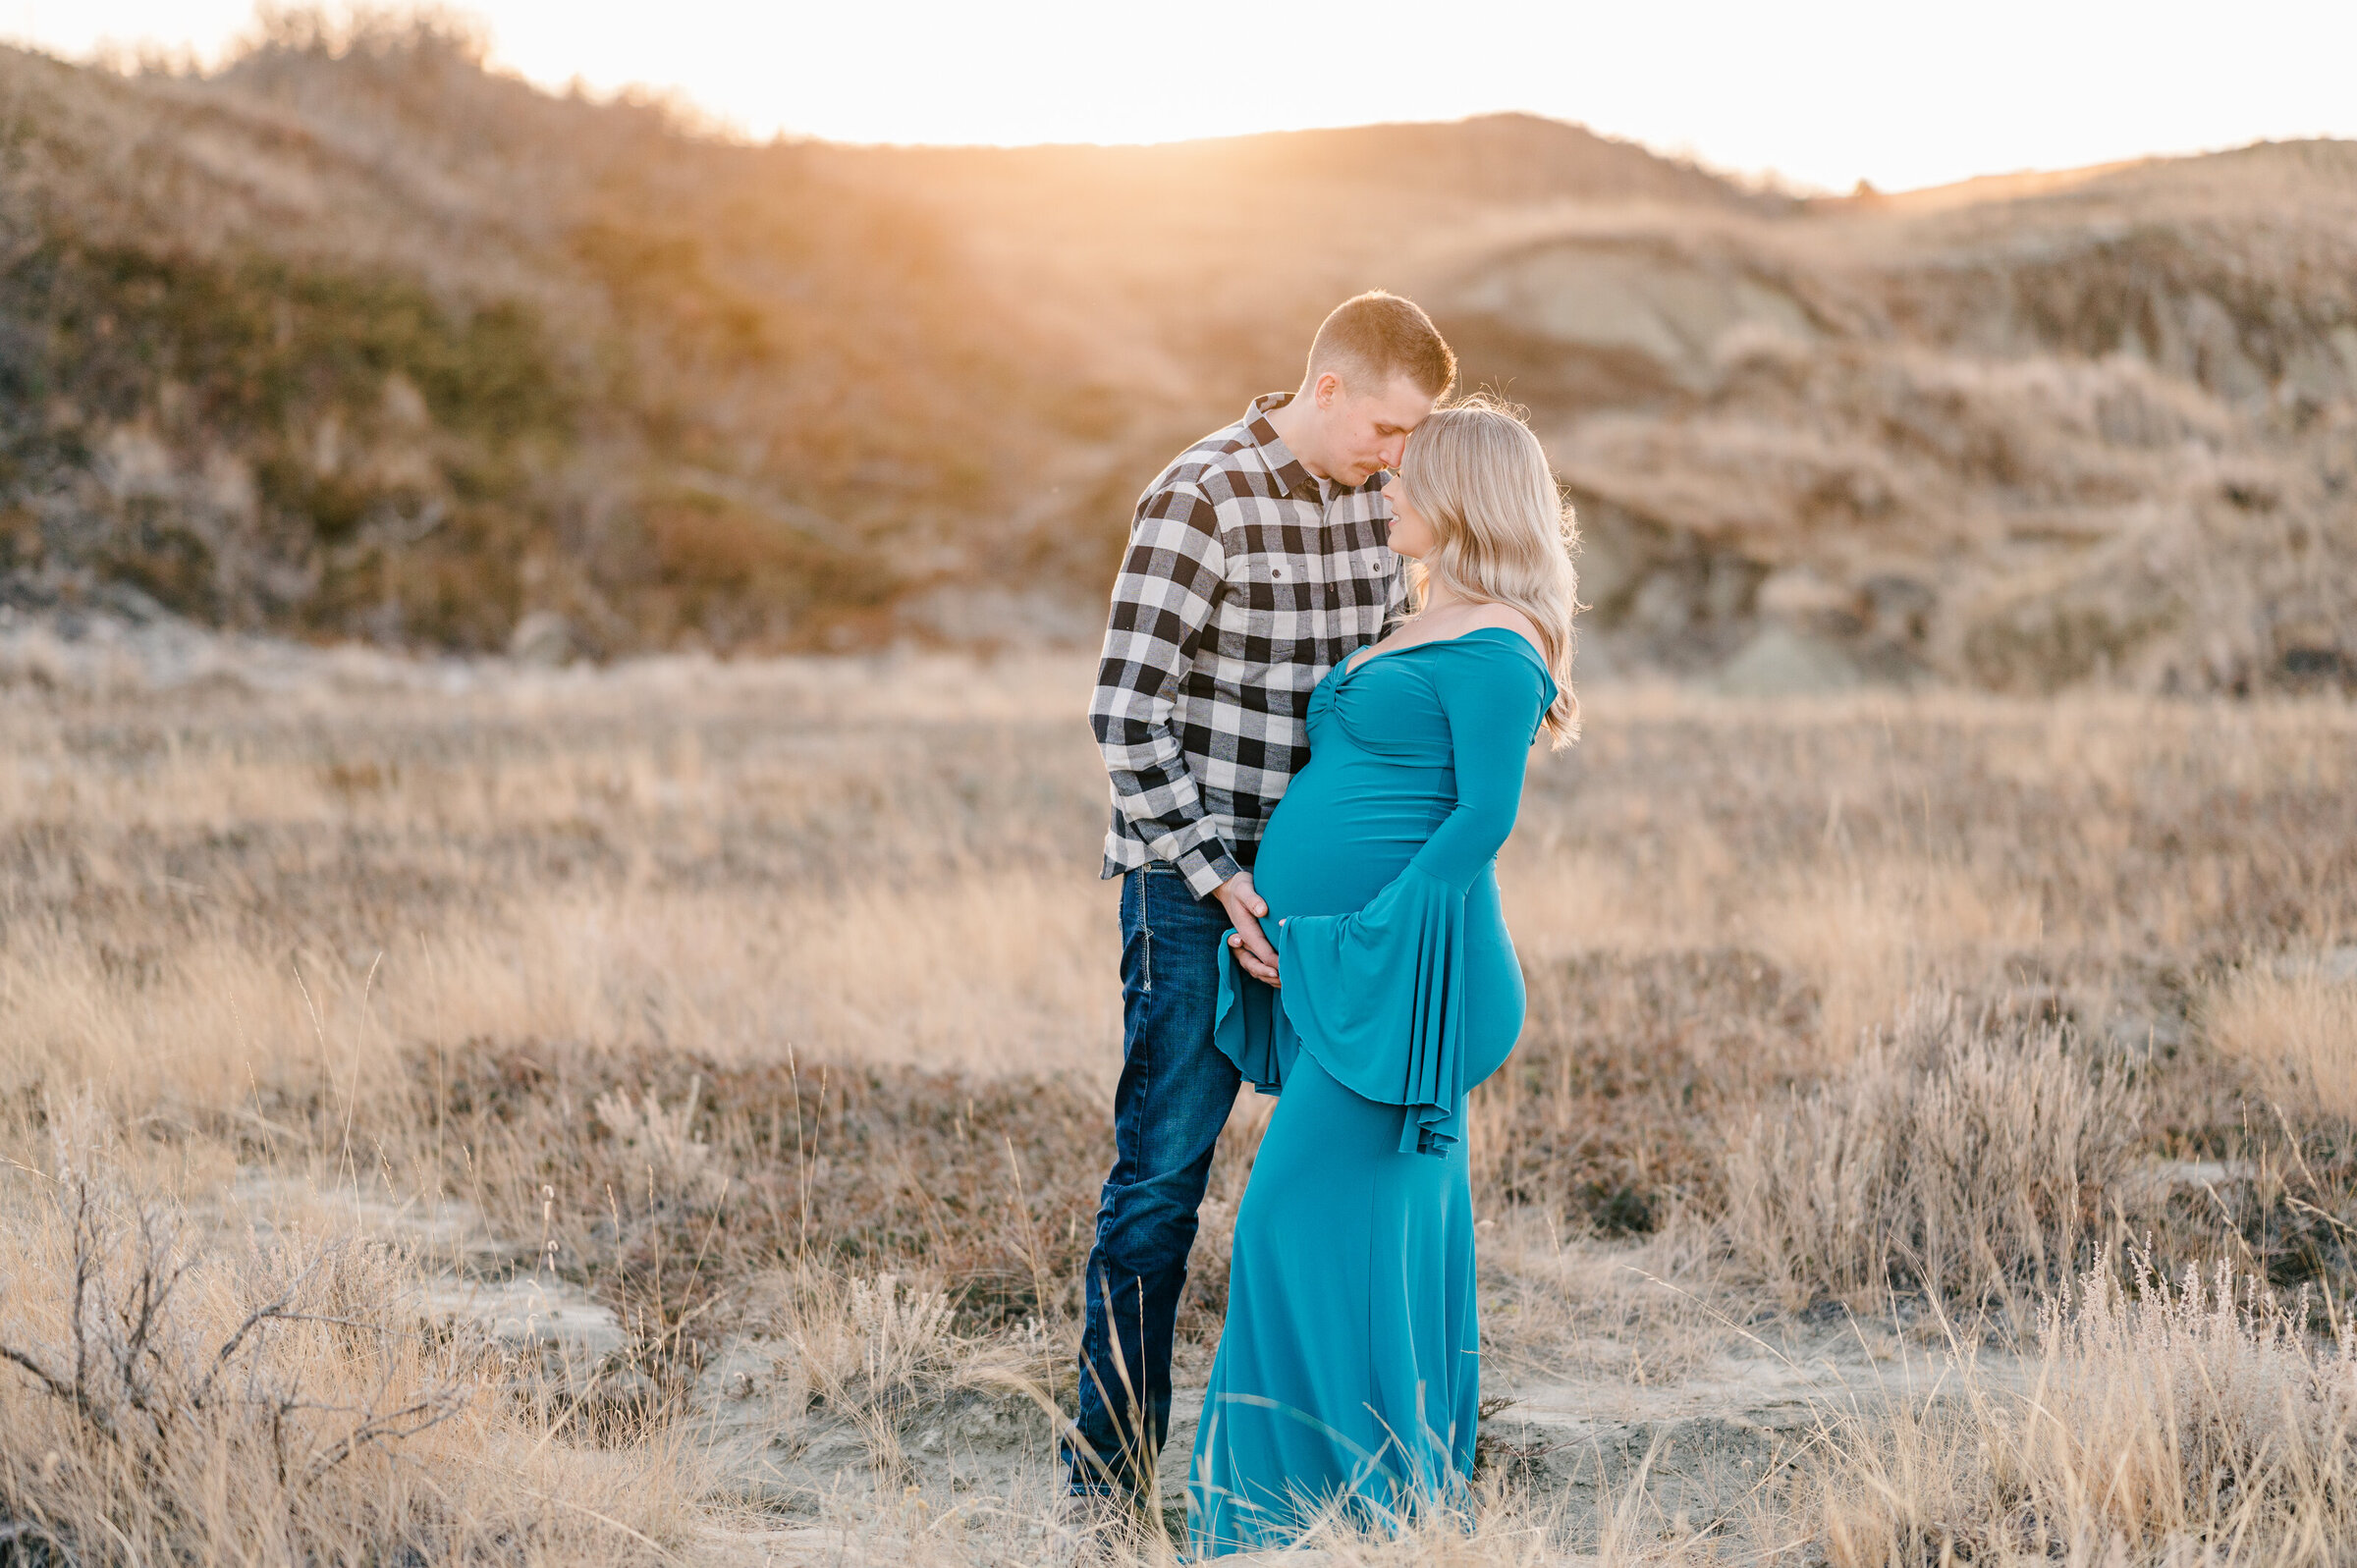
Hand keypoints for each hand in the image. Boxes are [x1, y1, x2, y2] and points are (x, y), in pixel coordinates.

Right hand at [1214, 871, 1280, 985]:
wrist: (1230, 887)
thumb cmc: (1240, 887)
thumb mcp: (1244, 888)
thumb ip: (1252, 899)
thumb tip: (1263, 910)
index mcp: (1244, 929)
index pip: (1259, 949)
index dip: (1272, 960)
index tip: (1285, 967)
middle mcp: (1243, 939)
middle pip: (1253, 963)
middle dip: (1268, 973)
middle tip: (1284, 980)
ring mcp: (1245, 943)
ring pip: (1254, 966)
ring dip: (1267, 977)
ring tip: (1285, 984)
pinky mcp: (1249, 944)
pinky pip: (1256, 962)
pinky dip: (1267, 971)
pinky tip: (1280, 977)